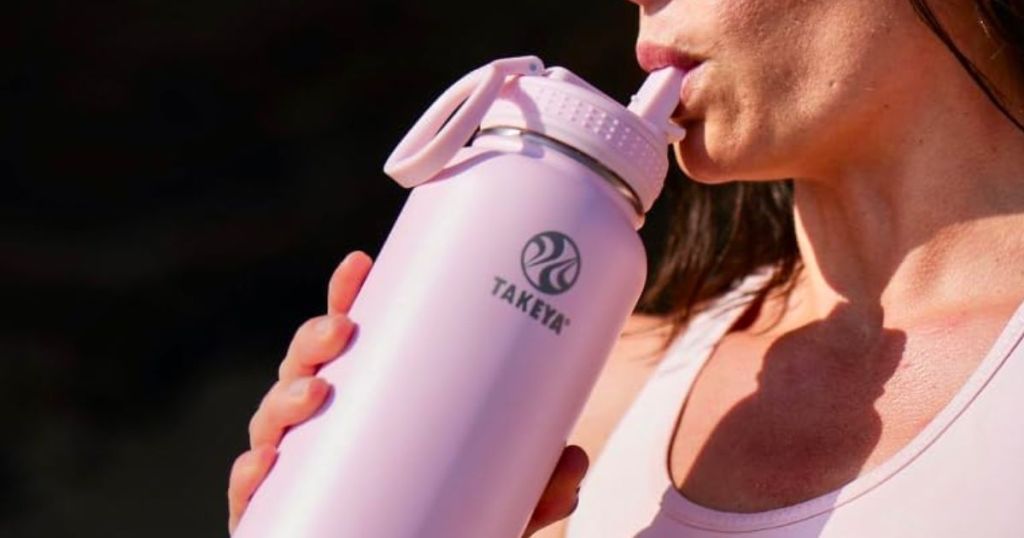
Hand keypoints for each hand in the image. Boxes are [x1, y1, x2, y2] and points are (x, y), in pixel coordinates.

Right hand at [225, 250, 588, 535]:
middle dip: (313, 338)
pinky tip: (263, 463)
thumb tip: (574, 457)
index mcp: (366, 401)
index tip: (360, 263)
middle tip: (343, 330)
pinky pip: (252, 493)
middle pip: (304, 367)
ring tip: (315, 392)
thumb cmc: (444, 522)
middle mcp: (325, 427)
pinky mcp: (280, 517)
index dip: (346, 297)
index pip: (349, 341)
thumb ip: (535, 485)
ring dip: (283, 396)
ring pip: (273, 419)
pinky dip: (248, 475)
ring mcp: (298, 469)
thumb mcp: (498, 500)